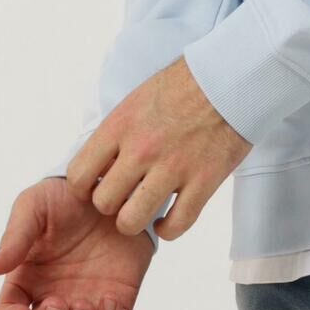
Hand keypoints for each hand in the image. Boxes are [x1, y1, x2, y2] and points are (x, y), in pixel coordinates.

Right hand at [0, 180, 153, 309]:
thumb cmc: (63, 198)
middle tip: (56, 303)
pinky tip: (110, 300)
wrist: (109, 190)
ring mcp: (85, 302)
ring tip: (82, 304)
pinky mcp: (118, 301)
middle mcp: (52, 297)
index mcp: (26, 280)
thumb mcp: (33, 208)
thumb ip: (14, 238)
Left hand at [63, 54, 250, 242]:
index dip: (83, 187)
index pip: (79, 174)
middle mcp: (142, 150)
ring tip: (140, 213)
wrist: (230, 79)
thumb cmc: (183, 86)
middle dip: (109, 205)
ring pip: (132, 221)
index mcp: (120, 127)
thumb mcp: (135, 100)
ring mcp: (173, 168)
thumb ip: (116, 133)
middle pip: (103, 202)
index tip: (95, 186)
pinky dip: (168, 230)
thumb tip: (100, 161)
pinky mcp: (203, 182)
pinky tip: (166, 222)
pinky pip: (177, 225)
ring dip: (133, 222)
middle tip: (121, 198)